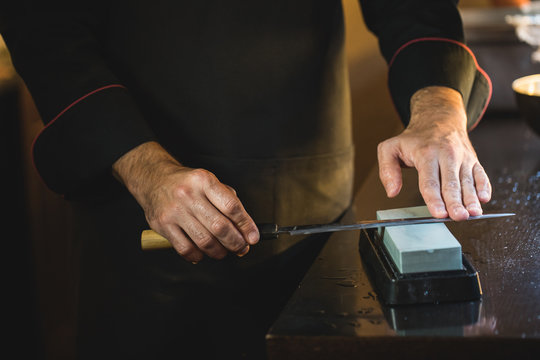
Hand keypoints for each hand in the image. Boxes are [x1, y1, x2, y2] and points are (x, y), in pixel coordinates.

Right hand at [112, 141, 259, 261]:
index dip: (246, 225)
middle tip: (242, 248)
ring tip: (224, 252)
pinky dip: (198, 256)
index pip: (232, 207)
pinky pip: (185, 249)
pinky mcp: (163, 225)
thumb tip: (245, 227)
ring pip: (204, 241)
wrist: (153, 179)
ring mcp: (174, 210)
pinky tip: (203, 253)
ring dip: (219, 252)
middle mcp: (188, 194)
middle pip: (220, 227)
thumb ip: (227, 200)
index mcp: (204, 180)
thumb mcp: (209, 181)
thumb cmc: (187, 183)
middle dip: (236, 243)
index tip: (253, 237)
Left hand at [377, 86, 491, 219]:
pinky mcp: (473, 160)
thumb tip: (392, 192)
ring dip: (471, 199)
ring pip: (467, 181)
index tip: (438, 213)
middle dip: (455, 202)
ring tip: (473, 213)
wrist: (439, 118)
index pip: (430, 181)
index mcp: (426, 153)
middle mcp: (447, 155)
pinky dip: (484, 187)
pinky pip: (481, 175)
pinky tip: (484, 199)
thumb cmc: (413, 138)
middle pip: (451, 183)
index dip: (434, 198)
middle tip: (458, 217)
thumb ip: (387, 170)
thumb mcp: (390, 148)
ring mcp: (462, 157)